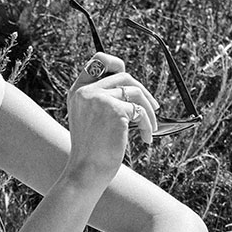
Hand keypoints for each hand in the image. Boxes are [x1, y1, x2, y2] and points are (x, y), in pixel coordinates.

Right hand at [65, 53, 158, 182]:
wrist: (86, 171)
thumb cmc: (90, 151)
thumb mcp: (89, 120)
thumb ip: (101, 100)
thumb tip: (133, 90)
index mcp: (78, 92)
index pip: (97, 60)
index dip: (115, 62)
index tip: (127, 74)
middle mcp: (86, 92)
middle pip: (124, 76)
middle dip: (143, 91)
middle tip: (153, 106)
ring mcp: (100, 99)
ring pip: (135, 92)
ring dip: (149, 109)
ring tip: (151, 126)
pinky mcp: (115, 110)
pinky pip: (140, 111)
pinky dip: (147, 125)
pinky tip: (146, 138)